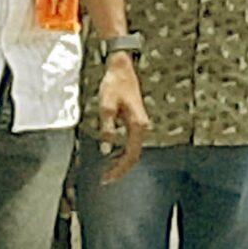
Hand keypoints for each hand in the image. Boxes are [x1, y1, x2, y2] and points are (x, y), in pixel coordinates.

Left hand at [93, 54, 147, 184]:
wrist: (122, 68)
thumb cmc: (114, 85)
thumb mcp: (106, 107)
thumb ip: (107, 129)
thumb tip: (106, 149)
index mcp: (137, 125)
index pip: (131, 155)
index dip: (119, 169)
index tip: (107, 178)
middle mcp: (142, 126)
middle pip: (134, 156)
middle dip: (120, 170)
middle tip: (105, 180)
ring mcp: (140, 124)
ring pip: (134, 150)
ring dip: (122, 162)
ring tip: (107, 171)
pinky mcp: (135, 121)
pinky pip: (131, 143)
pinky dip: (123, 153)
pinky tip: (112, 156)